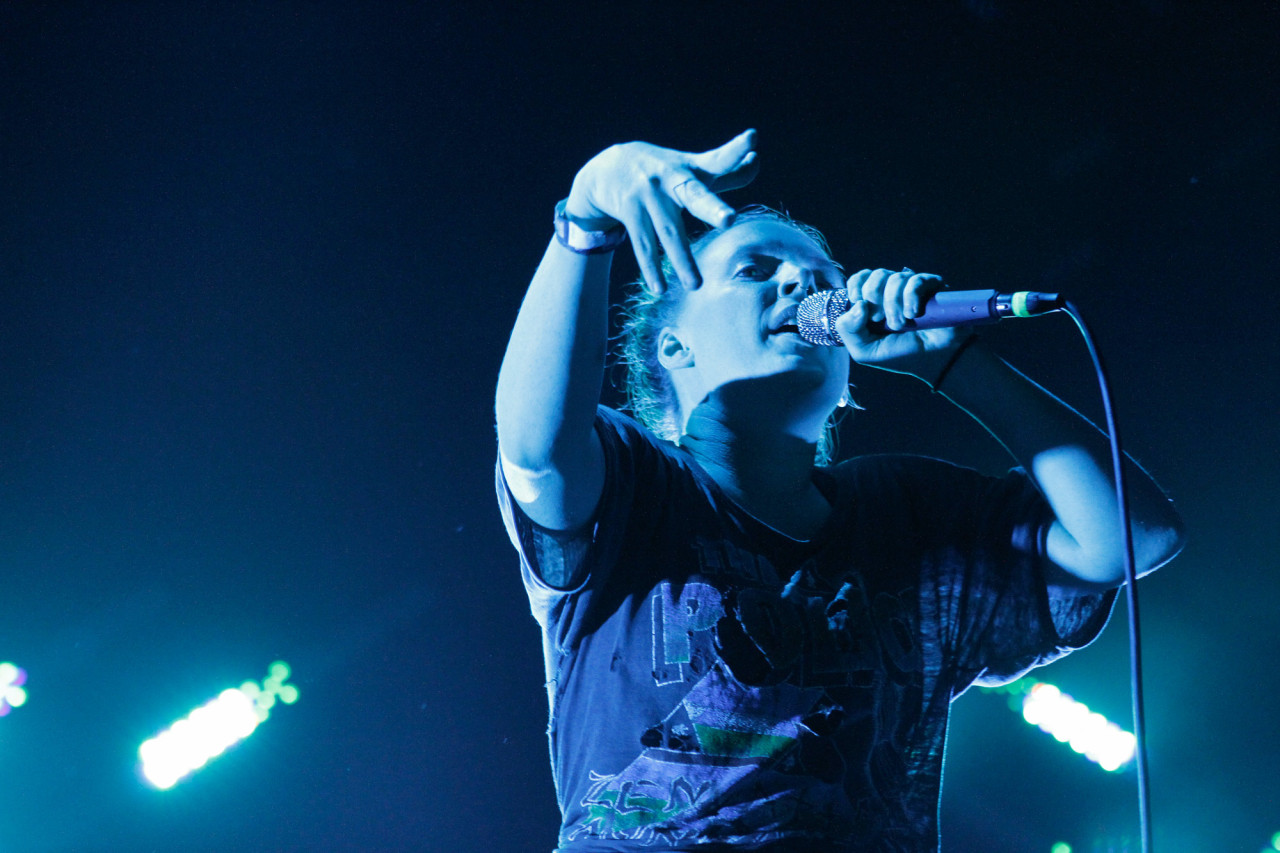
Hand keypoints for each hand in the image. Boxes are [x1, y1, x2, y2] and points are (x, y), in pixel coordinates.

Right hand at [563, 130, 760, 291]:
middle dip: (711, 207)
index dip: (735, 151)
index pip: (719, 160)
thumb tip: (756, 161)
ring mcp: (648, 194)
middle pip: (694, 194)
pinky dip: (651, 267)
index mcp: (692, 168)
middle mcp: (671, 177)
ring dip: (682, 259)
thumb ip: (725, 170)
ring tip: (696, 285)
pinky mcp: (629, 209)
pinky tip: (660, 288)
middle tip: (729, 220)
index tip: (752, 138)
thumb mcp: (691, 169)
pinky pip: (643, 243)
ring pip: (668, 231)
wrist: (606, 168)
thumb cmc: (662, 173)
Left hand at [834, 268, 962, 380]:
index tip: (857, 302)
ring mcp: (912, 287)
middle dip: (873, 296)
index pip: (860, 278)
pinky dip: (910, 297)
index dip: (856, 286)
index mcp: (874, 301)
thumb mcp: (863, 350)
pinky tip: (913, 314)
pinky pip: (916, 281)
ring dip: (893, 305)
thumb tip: (858, 304)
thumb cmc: (898, 354)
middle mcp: (892, 290)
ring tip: (899, 325)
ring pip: (895, 278)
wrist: (931, 361)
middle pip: (877, 275)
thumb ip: (848, 329)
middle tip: (879, 319)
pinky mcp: (932, 287)